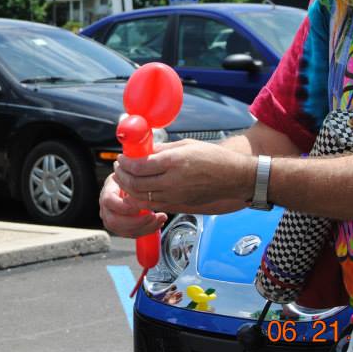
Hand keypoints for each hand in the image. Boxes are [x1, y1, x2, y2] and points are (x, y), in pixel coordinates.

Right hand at [99, 173, 165, 236]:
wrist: (131, 185)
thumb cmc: (133, 177)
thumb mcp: (131, 171)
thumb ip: (135, 169)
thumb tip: (142, 157)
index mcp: (107, 192)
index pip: (108, 201)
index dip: (124, 206)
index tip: (140, 206)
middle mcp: (106, 208)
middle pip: (113, 221)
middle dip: (135, 222)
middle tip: (153, 216)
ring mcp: (111, 219)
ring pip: (123, 231)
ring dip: (143, 228)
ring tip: (159, 219)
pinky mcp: (120, 228)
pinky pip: (130, 234)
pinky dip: (145, 230)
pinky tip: (157, 223)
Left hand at [112, 140, 251, 214]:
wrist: (234, 177)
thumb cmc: (213, 158)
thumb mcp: (186, 145)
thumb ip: (162, 149)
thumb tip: (143, 150)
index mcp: (174, 163)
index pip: (139, 166)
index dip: (125, 163)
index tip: (122, 158)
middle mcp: (172, 181)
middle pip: (136, 184)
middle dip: (122, 176)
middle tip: (118, 168)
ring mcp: (175, 196)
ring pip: (142, 198)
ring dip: (128, 188)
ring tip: (124, 179)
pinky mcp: (179, 205)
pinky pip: (153, 206)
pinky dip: (140, 200)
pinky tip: (137, 192)